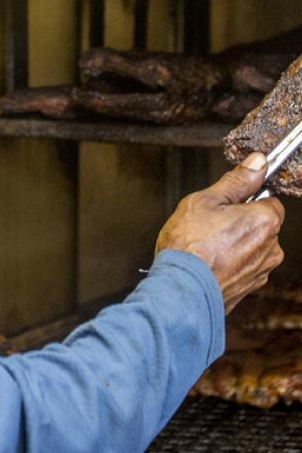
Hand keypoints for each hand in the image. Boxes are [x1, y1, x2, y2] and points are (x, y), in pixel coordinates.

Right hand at [154, 153, 284, 312]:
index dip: (246, 198)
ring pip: (252, 247)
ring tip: (206, 245)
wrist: (180, 290)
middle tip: (210, 223)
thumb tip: (258, 162)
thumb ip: (236, 180)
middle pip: (261, 225)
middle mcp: (271, 249)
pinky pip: (244, 267)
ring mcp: (261, 272)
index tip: (227, 202)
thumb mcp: (206, 200)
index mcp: (265, 221)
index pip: (269, 200)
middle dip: (240, 222)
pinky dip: (230, 263)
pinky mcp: (249, 289)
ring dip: (236, 243)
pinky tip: (208, 262)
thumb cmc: (190, 244)